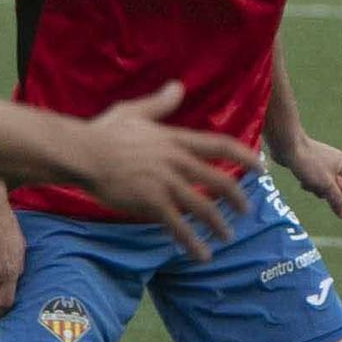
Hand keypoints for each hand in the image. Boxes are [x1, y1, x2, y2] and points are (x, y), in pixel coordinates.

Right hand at [83, 82, 259, 259]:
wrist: (81, 154)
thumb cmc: (103, 133)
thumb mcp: (134, 112)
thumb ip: (159, 103)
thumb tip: (177, 86)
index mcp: (176, 139)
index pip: (221, 145)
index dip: (245, 156)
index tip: (260, 166)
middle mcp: (177, 161)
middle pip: (220, 180)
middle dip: (237, 197)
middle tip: (246, 209)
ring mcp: (166, 183)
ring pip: (204, 207)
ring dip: (218, 224)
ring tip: (226, 236)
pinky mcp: (152, 202)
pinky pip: (179, 226)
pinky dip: (192, 243)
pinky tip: (202, 256)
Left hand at [277, 135, 341, 220]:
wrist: (287, 147)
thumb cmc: (309, 163)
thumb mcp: (325, 185)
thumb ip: (336, 201)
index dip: (340, 191)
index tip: (329, 183)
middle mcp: (337, 164)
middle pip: (337, 191)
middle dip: (325, 190)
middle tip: (316, 180)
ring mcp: (324, 166)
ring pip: (324, 188)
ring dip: (315, 188)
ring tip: (307, 178)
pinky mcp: (312, 167)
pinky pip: (315, 183)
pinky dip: (308, 183)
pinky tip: (301, 177)